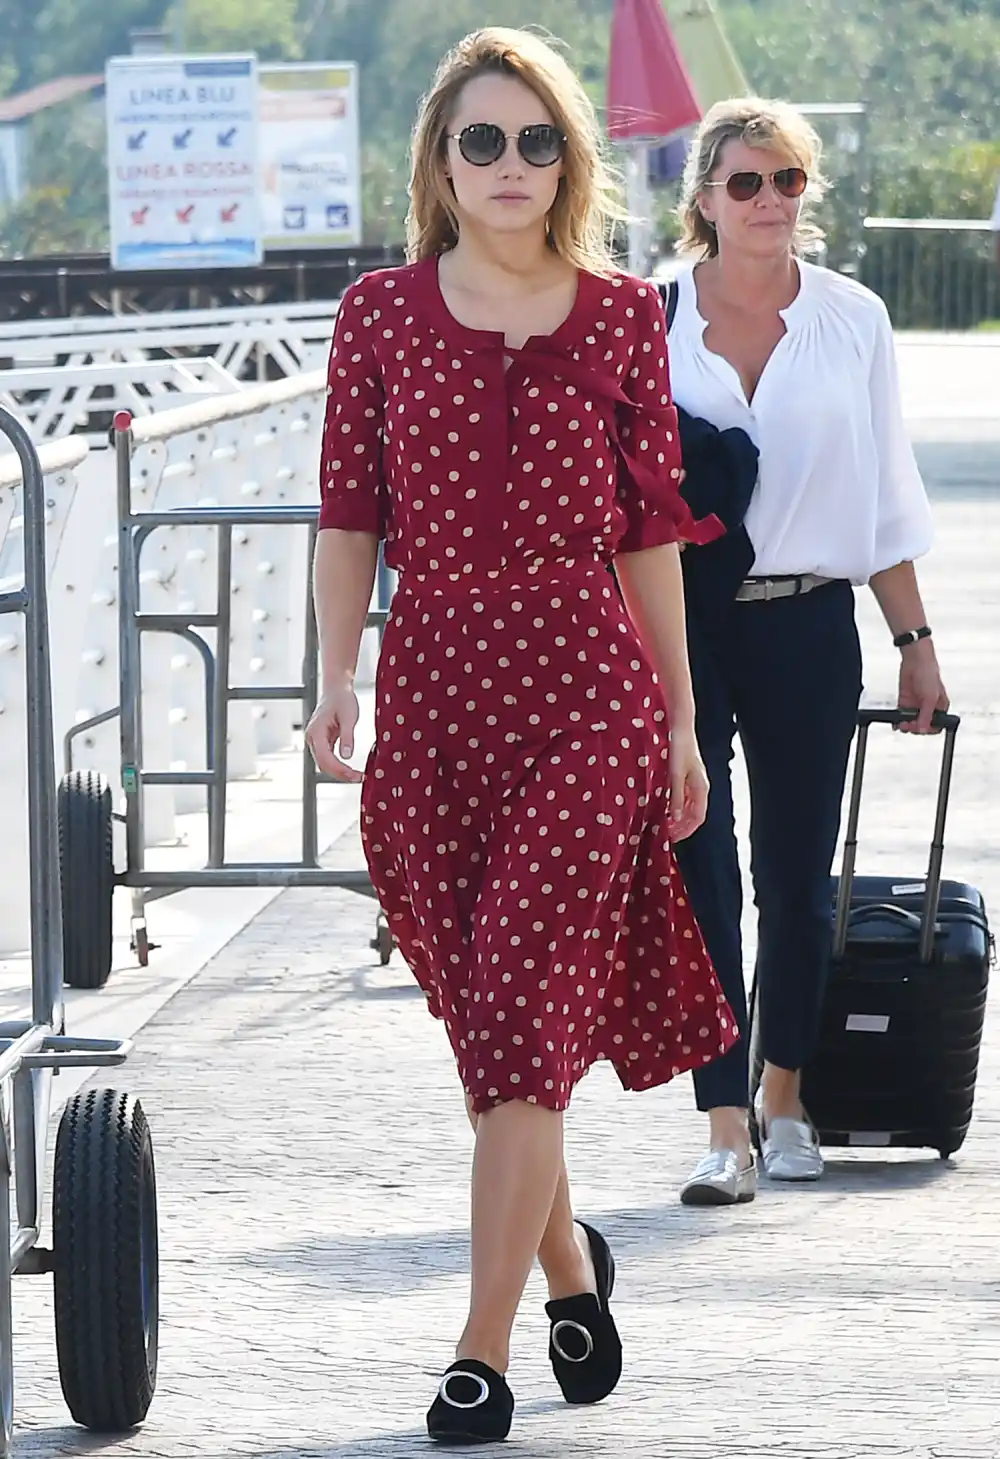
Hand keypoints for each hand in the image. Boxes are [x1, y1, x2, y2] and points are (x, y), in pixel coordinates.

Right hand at [305, 683, 363, 781]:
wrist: (336, 689)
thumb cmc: (342, 699)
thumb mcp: (349, 717)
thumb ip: (347, 737)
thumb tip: (346, 756)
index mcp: (316, 732)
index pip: (325, 758)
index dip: (340, 770)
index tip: (355, 775)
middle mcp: (312, 738)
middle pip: (323, 765)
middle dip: (340, 774)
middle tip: (359, 778)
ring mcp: (315, 741)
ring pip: (324, 764)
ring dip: (339, 772)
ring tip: (357, 776)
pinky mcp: (322, 742)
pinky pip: (328, 759)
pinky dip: (338, 766)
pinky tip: (350, 769)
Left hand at [667, 723, 709, 840]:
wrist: (680, 726)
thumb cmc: (679, 747)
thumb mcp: (675, 774)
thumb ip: (675, 796)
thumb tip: (675, 818)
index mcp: (701, 787)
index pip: (697, 818)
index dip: (686, 831)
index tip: (672, 839)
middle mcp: (700, 787)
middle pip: (694, 815)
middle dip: (681, 828)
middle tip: (665, 836)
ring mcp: (693, 782)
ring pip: (688, 808)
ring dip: (678, 819)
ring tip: (663, 826)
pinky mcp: (686, 777)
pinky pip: (683, 799)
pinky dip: (675, 808)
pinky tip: (663, 810)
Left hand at [897, 639, 948, 733]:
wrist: (915, 661)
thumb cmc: (928, 674)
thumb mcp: (930, 698)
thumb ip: (925, 715)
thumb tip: (922, 729)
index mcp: (939, 708)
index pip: (936, 726)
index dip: (928, 730)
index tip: (920, 729)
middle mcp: (928, 708)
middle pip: (922, 725)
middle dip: (915, 727)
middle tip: (909, 724)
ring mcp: (916, 705)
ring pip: (911, 722)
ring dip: (906, 725)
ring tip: (902, 723)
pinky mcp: (905, 702)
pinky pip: (902, 715)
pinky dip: (898, 720)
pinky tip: (896, 723)